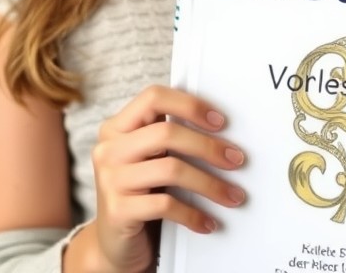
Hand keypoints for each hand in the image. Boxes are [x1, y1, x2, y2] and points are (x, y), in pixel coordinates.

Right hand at [83, 85, 245, 272]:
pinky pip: (165, 205)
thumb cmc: (141, 194)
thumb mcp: (149, 160)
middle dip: (208, 147)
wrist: (114, 247)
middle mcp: (108, 149)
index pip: (153, 98)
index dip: (189, 105)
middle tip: (236, 160)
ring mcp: (110, 180)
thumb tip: (222, 128)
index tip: (220, 122)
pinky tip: (208, 221)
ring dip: (209, 184)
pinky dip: (193, 214)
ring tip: (232, 194)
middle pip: (166, 133)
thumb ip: (169, 138)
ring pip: (171, 169)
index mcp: (117, 127)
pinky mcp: (117, 212)